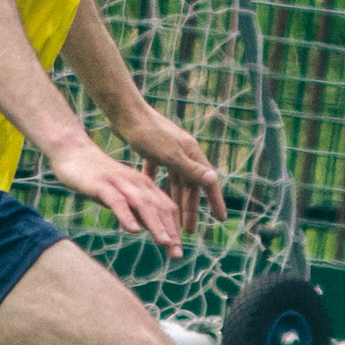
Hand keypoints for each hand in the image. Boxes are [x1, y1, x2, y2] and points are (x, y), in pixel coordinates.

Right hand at [49, 140, 194, 255]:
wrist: (73, 152)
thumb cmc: (98, 177)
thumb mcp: (122, 194)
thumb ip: (136, 208)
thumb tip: (151, 228)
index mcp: (144, 185)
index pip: (167, 208)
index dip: (175, 230)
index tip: (178, 251)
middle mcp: (137, 183)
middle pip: (160, 208)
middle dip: (171, 232)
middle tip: (177, 255)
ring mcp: (120, 182)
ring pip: (143, 204)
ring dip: (155, 224)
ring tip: (164, 243)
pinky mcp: (102, 184)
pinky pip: (117, 201)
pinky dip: (127, 216)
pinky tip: (133, 230)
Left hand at [118, 108, 228, 241]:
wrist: (124, 113)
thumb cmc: (147, 133)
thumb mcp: (170, 155)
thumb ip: (191, 169)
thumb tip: (213, 179)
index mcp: (191, 153)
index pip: (207, 182)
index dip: (214, 201)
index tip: (220, 219)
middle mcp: (183, 152)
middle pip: (189, 186)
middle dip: (189, 209)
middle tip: (187, 231)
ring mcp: (168, 151)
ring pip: (174, 181)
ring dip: (174, 200)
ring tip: (171, 219)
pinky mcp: (151, 150)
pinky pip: (157, 172)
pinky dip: (156, 184)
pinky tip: (151, 196)